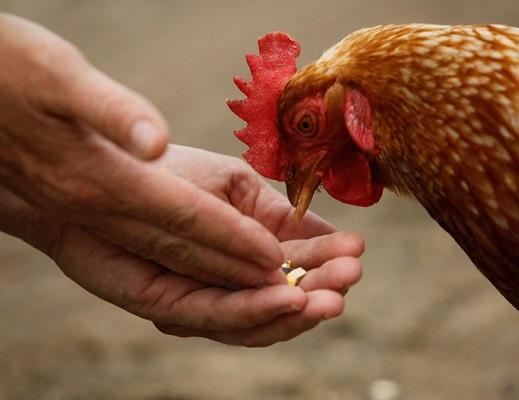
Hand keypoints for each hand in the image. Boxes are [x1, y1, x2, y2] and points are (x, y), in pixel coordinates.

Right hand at [0, 14, 286, 286]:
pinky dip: (197, 273)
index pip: (184, 218)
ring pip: (173, 267)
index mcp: (101, 180)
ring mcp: (95, 225)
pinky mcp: (94, 225)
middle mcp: (99, 214)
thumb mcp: (55, 76)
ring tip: (272, 292)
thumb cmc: (11, 78)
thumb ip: (109, 112)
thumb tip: (154, 143)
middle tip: (294, 292)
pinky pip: (156, 259)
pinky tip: (222, 274)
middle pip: (186, 255)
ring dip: (226, 284)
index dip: (233, 237)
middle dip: (241, 274)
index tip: (276, 254)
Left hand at [0, 145, 364, 345]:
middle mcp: (231, 280)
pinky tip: (287, 298)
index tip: (358, 251)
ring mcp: (205, 299)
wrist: (100, 177)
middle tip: (351, 277)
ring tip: (330, 297)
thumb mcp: (233, 186)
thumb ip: (272, 215)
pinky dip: (255, 312)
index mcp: (248, 249)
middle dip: (321, 288)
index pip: (296, 261)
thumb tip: (322, 233)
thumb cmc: (166, 175)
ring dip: (297, 310)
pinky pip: (220, 317)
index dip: (327, 259)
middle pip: (284, 297)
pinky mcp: (174, 310)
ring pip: (260, 319)